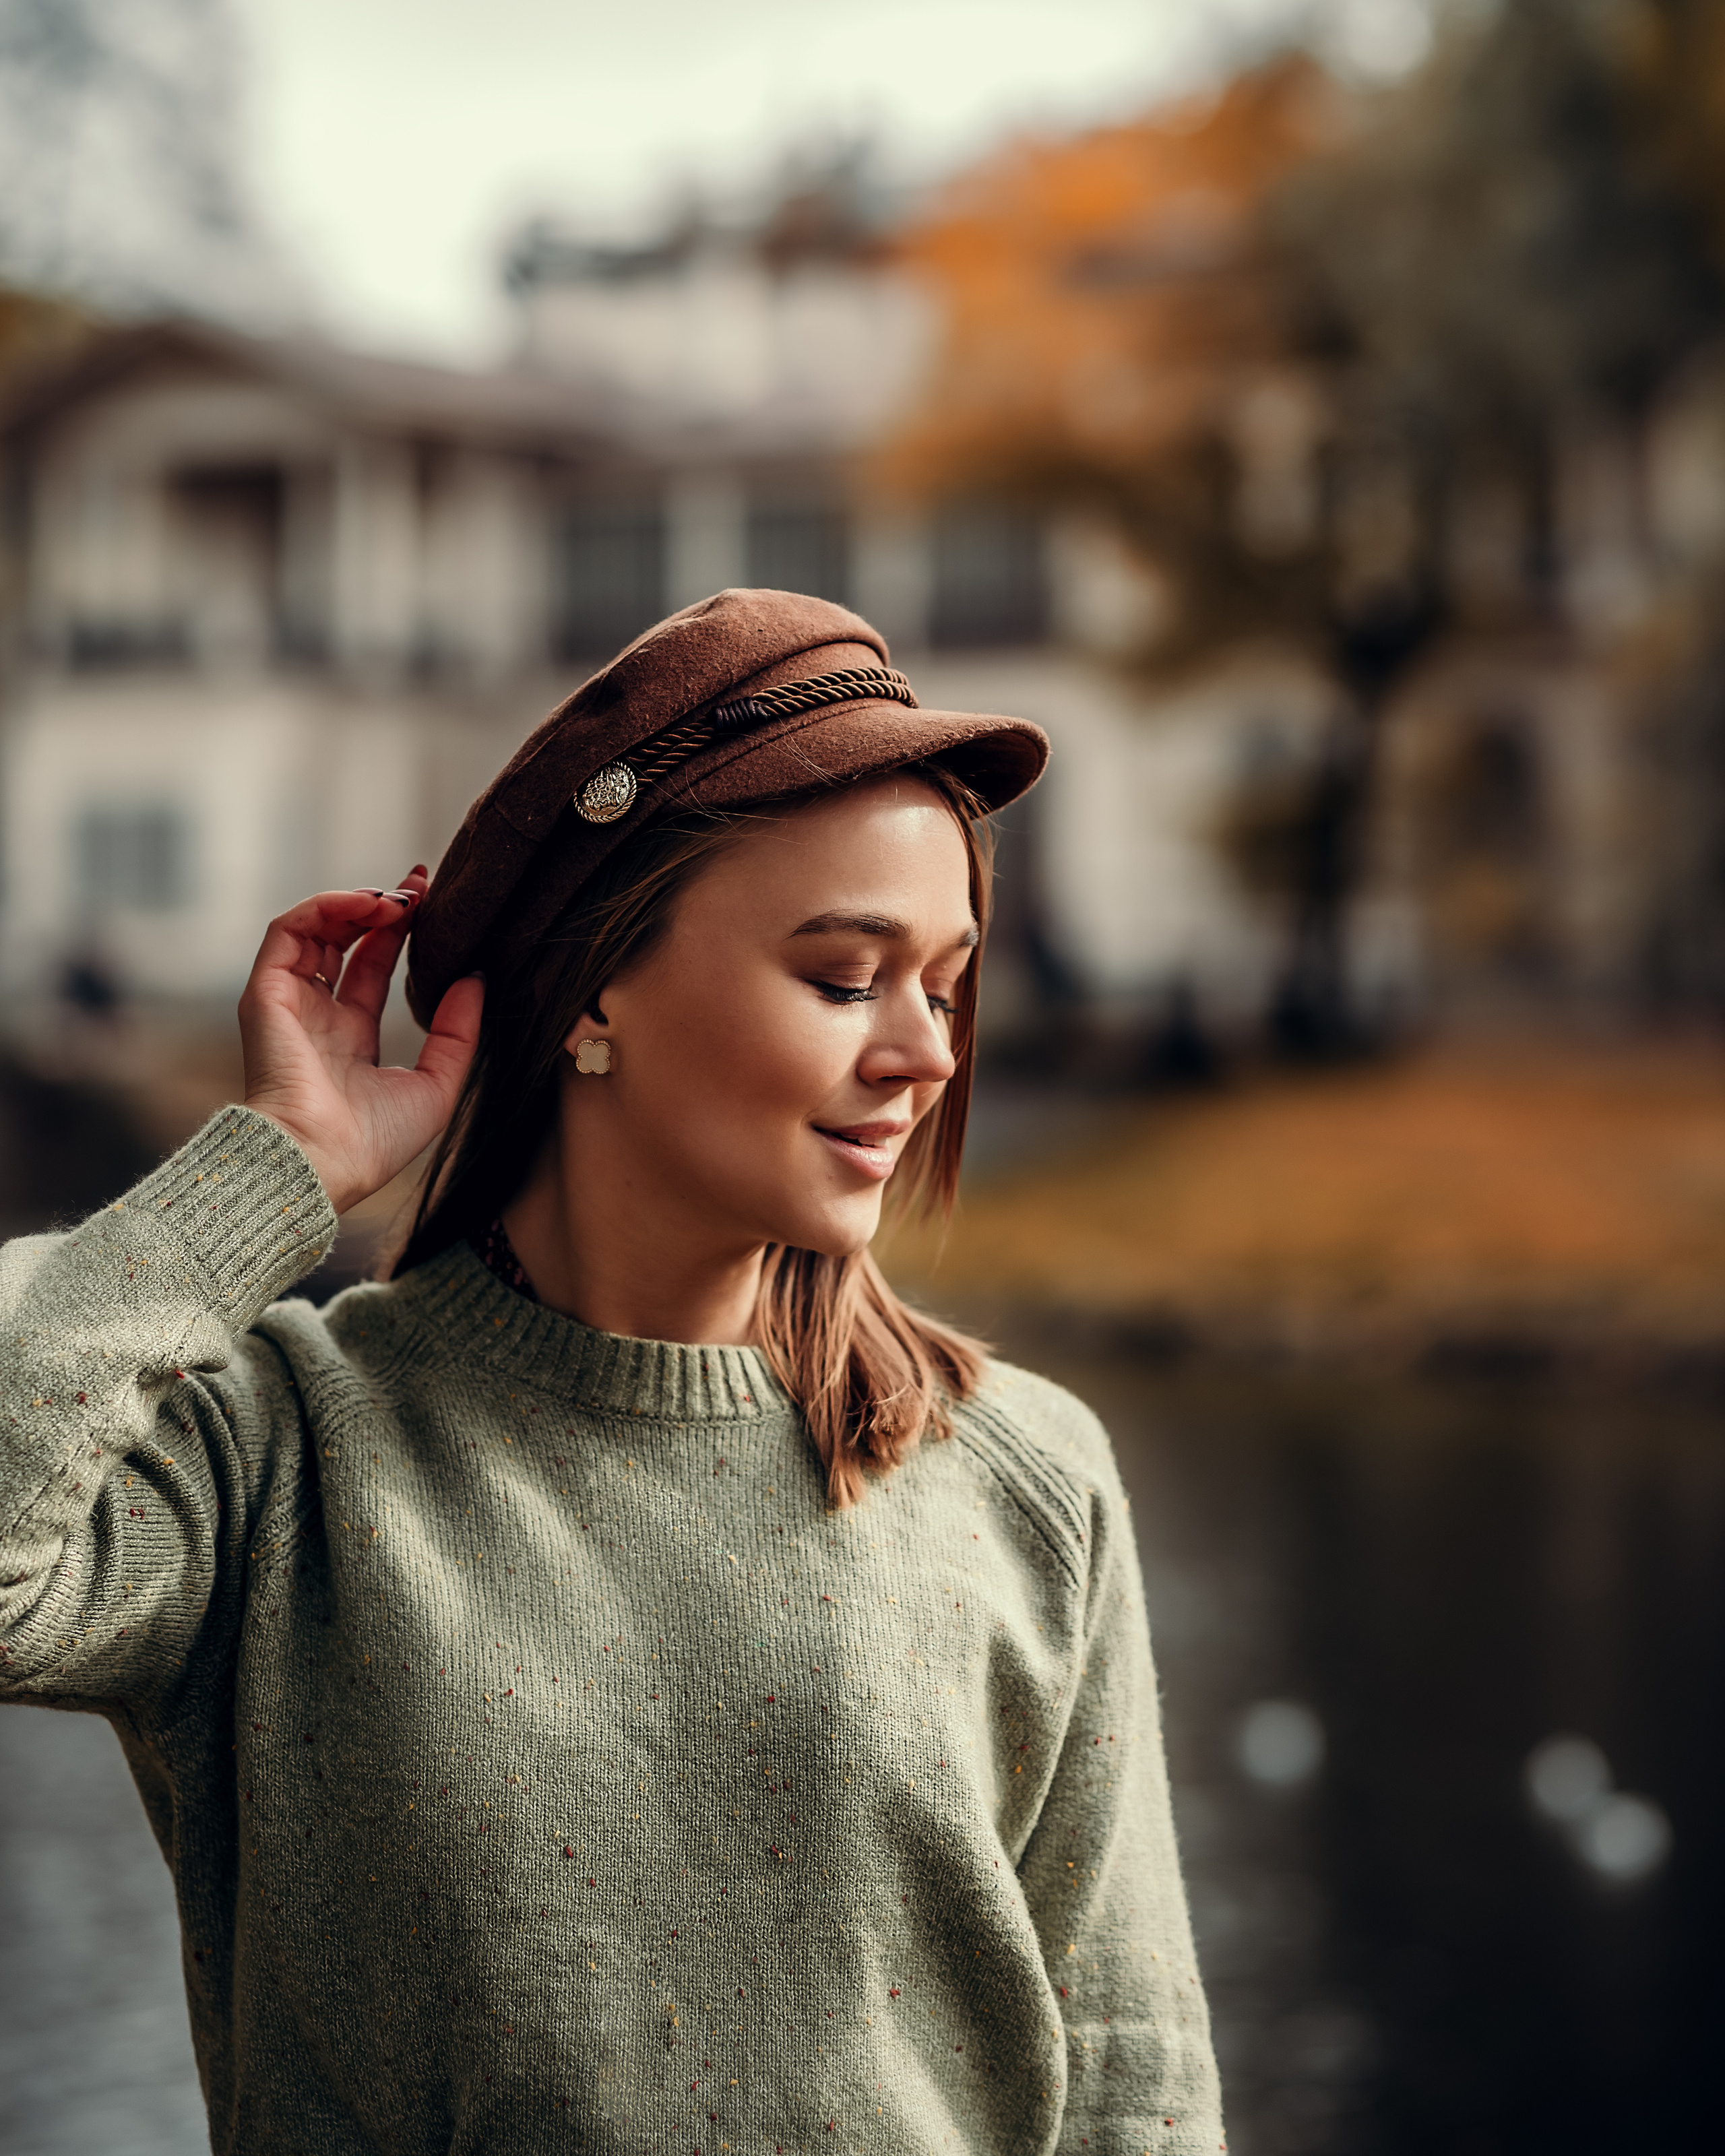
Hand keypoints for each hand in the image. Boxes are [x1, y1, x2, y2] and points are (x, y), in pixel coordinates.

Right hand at [237, 868, 482, 1215]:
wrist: (319, 1162)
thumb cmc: (373, 1142)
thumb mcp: (438, 1085)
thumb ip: (458, 1033)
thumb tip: (477, 979)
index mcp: (349, 1039)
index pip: (372, 969)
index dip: (401, 934)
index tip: (434, 903)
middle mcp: (316, 1017)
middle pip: (345, 942)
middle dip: (382, 907)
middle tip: (421, 884)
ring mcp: (289, 1003)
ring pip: (314, 929)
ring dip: (356, 903)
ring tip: (399, 897)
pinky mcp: (266, 993)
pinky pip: (288, 932)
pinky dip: (325, 908)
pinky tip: (368, 905)